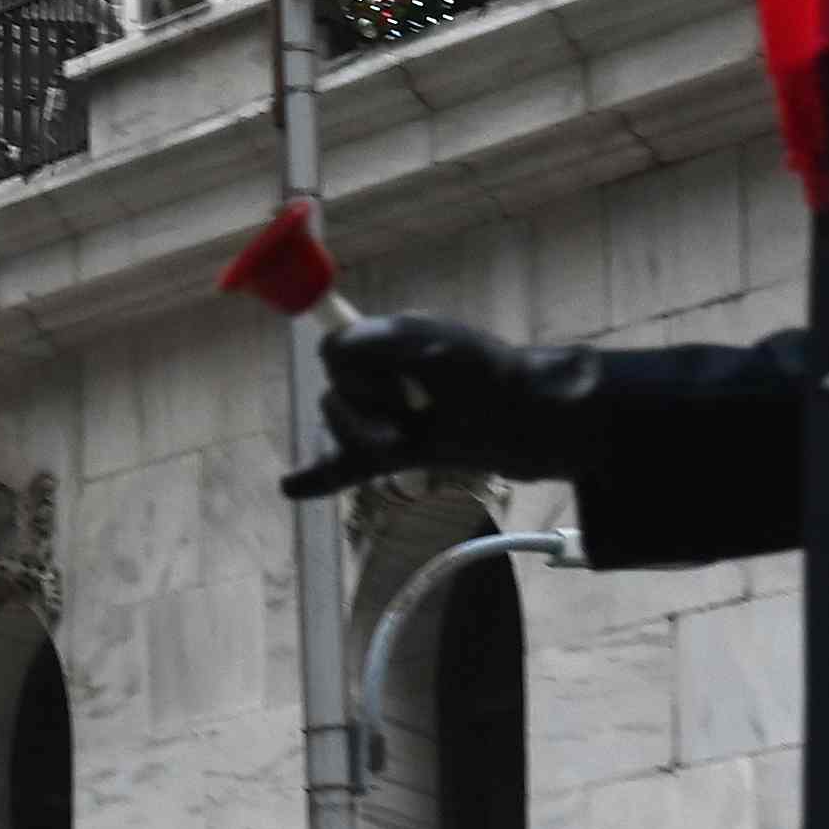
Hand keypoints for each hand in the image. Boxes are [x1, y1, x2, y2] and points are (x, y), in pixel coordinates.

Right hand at [282, 311, 608, 499]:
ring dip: (360, 435)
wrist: (538, 424)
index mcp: (392, 342)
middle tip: (404, 420)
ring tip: (402, 443)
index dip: (351, 367)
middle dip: (361, 407)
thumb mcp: (432, 345)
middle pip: (333, 391)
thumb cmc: (491, 376)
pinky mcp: (398, 455)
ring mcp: (389, 417)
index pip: (335, 349)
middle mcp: (385, 376)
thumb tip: (329, 350)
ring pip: (339, 428)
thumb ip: (375, 342)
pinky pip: (343, 465)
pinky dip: (315, 475)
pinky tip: (291, 486)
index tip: (386, 379)